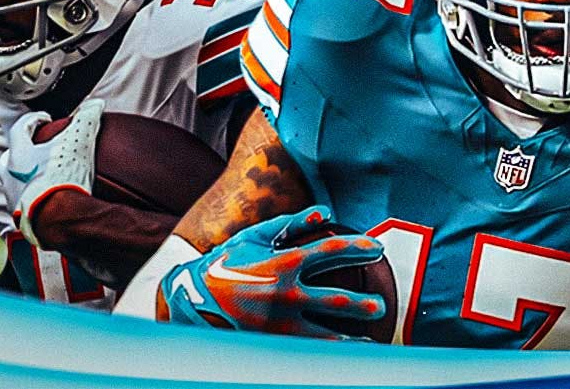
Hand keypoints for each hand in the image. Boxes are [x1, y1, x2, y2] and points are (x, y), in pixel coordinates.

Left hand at [2, 99, 103, 245]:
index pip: (19, 128)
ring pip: (16, 181)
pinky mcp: (23, 219)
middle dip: (24, 150)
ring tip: (47, 175)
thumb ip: (88, 119)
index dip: (33, 120)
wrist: (57, 219)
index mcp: (19, 155)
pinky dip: (36, 198)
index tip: (45, 119)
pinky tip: (52, 199)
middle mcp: (10, 176)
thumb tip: (96, 104)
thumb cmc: (63, 179)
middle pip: (10, 158)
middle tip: (41, 148)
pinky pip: (26, 203)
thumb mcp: (79, 142)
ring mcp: (15, 199)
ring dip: (28, 175)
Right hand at [157, 205, 385, 338]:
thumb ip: (291, 224)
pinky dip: (325, 353)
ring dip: (350, 339)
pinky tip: (341, 356)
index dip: (356, 247)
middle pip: (335, 300)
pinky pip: (305, 350)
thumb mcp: (255, 238)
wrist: (189, 298)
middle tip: (381, 307)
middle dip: (363, 304)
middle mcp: (284, 294)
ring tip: (368, 341)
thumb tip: (325, 213)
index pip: (330, 251)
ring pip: (324, 336)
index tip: (376, 248)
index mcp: (282, 263)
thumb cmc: (227, 263)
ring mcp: (277, 323)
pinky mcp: (269, 342)